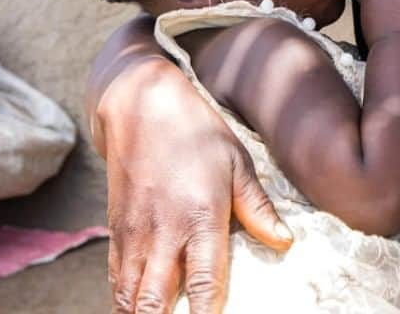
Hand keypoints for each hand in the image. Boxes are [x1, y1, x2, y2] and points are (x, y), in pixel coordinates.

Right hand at [99, 56, 291, 312]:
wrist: (142, 106)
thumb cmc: (197, 132)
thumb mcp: (236, 162)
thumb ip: (257, 207)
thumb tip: (284, 241)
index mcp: (200, 217)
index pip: (203, 284)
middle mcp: (163, 233)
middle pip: (154, 303)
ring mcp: (134, 234)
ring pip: (128, 299)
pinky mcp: (115, 231)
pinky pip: (114, 280)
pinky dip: (124, 301)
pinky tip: (138, 307)